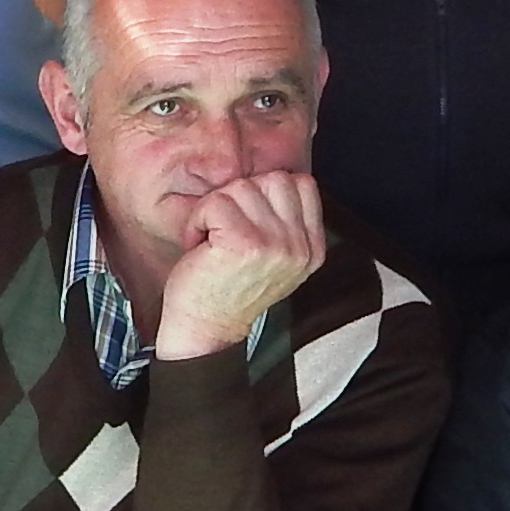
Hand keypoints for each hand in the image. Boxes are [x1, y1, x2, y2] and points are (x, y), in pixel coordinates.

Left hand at [151, 170, 327, 361]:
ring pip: (242, 187)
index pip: (302, 184)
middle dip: (240, 198)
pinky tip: (200, 245)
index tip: (248, 222)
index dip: (266, 192)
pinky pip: (216, 202)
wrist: (204, 331)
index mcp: (311, 249)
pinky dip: (197, 219)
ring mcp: (275, 245)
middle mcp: (299, 247)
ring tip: (212, 240)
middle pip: (273, 179)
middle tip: (225, 231)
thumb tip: (269, 181)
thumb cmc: (228, 290)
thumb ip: (284, 222)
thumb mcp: (273, 259)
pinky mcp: (244, 243)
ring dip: (215, 209)